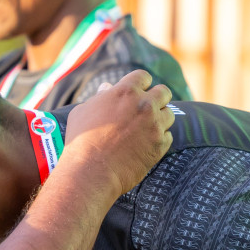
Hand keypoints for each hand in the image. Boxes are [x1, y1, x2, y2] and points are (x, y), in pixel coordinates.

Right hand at [63, 71, 174, 196]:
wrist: (90, 172)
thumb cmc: (81, 141)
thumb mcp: (83, 111)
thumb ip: (100, 97)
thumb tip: (107, 88)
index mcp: (125, 91)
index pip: (143, 77)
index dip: (140, 85)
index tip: (137, 93)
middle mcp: (144, 105)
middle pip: (163, 92)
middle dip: (156, 99)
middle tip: (146, 110)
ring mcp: (155, 125)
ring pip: (169, 114)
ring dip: (159, 119)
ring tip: (145, 129)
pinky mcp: (160, 145)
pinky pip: (167, 136)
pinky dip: (159, 139)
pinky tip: (145, 145)